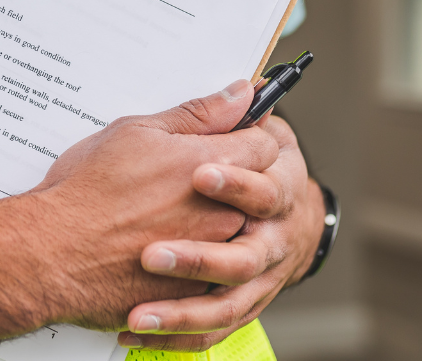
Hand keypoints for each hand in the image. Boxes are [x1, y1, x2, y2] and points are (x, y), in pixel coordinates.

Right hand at [24, 79, 281, 330]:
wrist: (54, 253)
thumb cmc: (87, 189)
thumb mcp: (136, 132)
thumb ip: (197, 114)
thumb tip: (241, 93)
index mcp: (213, 165)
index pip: (265, 145)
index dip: (243, 136)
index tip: (222, 136)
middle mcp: (223, 211)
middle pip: (256, 189)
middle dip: (231, 179)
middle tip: (186, 177)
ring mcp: (212, 254)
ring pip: (235, 231)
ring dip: (212, 220)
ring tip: (166, 213)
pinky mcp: (195, 291)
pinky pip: (213, 272)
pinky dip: (194, 257)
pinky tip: (160, 245)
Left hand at [117, 115, 325, 352]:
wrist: (286, 222)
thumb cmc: (252, 170)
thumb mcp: (231, 138)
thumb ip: (223, 121)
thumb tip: (243, 85)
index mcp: (275, 191)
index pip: (263, 188)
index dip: (234, 182)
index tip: (198, 175)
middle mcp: (271, 241)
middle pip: (245, 259)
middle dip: (198, 258)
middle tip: (152, 256)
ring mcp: (258, 280)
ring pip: (226, 307)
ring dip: (181, 311)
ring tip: (140, 314)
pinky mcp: (240, 305)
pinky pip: (213, 331)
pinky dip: (177, 337)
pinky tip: (135, 331)